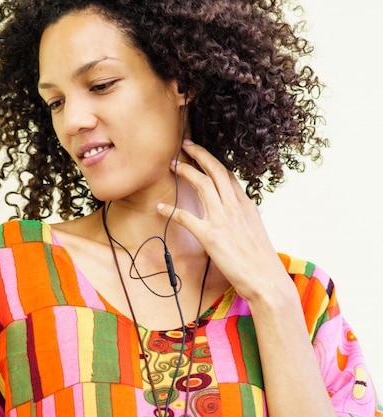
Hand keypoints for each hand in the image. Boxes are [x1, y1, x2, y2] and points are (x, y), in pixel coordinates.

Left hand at [157, 140, 290, 301]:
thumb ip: (249, 217)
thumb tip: (248, 209)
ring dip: (186, 172)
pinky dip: (171, 210)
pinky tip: (160, 207)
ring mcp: (223, 220)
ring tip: (172, 165)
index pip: (229, 175)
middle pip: (216, 171)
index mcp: (247, 206)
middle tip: (184, 146)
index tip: (201, 153)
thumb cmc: (262, 261)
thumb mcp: (258, 231)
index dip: (213, 161)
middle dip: (199, 155)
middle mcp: (235, 208)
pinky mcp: (211, 236)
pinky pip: (186, 217)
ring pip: (203, 185)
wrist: (268, 282)